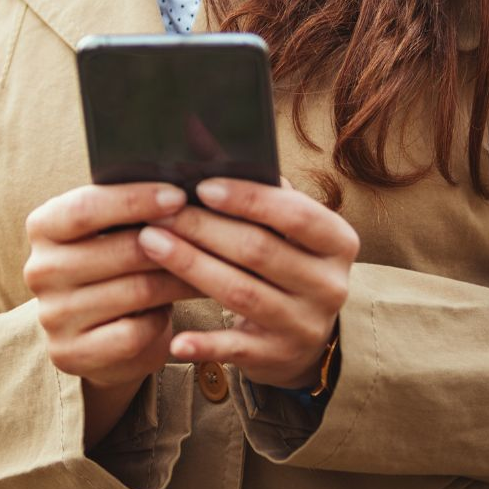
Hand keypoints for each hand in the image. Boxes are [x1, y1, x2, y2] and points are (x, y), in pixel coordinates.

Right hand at [23, 183, 199, 398]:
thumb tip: (182, 183)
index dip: (135, 200)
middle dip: (172, 240)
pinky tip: (175, 307)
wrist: (97, 331)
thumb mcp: (110, 229)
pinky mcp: (72, 353)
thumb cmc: (114, 262)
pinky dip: (162, 318)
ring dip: (181, 278)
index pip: (86, 208)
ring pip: (136, 291)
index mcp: (44, 226)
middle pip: (119, 250)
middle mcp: (40, 270)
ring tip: (212, 266)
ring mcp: (54, 316)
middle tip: (211, 234)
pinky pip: (134, 333)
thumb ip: (131, 206)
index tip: (179, 196)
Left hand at [136, 178, 359, 389]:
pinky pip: (235, 348)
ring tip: (150, 244)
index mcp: (338, 241)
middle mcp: (329, 285)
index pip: (294, 214)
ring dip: (191, 267)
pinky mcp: (279, 358)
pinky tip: (175, 336)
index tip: (202, 186)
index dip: (247, 199)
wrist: (310, 334)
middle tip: (160, 213)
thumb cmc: (287, 257)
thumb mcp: (286, 223)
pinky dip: (204, 343)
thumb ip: (253, 181)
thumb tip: (197, 130)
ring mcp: (306, 325)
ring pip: (241, 293)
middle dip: (203, 228)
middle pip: (258, 251)